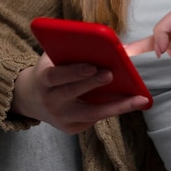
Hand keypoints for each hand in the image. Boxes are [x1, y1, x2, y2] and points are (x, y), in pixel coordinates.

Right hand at [11, 51, 149, 133]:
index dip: (74, 72)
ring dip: (115, 106)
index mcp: (43, 80)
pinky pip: (93, 119)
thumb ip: (73, 48)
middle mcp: (50, 101)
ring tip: (138, 99)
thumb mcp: (54, 56)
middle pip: (73, 93)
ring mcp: (60, 118)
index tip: (92, 66)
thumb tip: (108, 43)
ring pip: (90, 113)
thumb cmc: (51, 68)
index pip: (56, 76)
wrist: (31, 98)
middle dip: (94, 84)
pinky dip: (112, 109)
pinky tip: (130, 104)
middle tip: (112, 74)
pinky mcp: (71, 128)